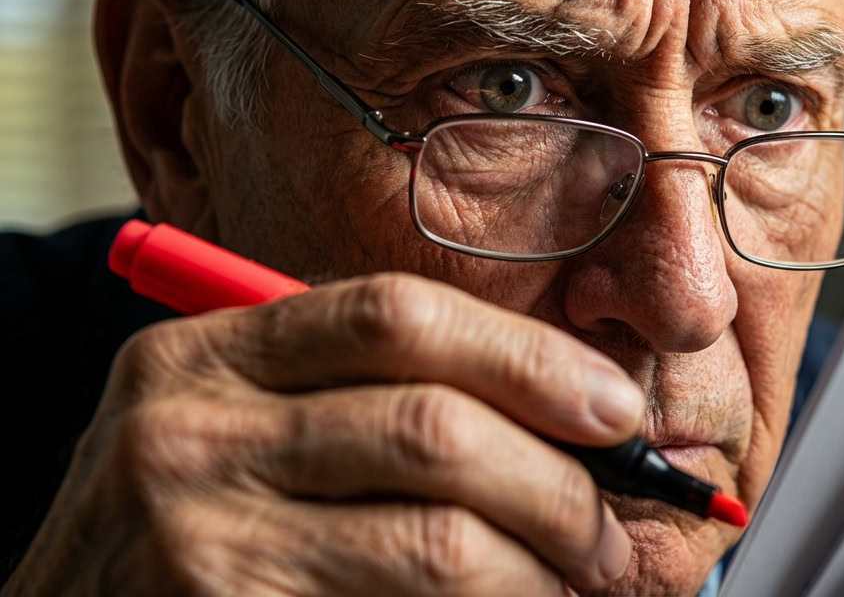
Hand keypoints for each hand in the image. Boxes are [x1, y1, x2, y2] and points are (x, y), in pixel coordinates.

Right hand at [1, 273, 643, 595]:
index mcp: (207, 351)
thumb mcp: (243, 436)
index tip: (615, 408)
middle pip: (434, 426)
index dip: (527, 357)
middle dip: (559, 485)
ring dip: (538, 569)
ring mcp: (194, 534)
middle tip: (610, 532)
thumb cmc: (187, 535)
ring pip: (438, 539)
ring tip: (575, 583)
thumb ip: (364, 401)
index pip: (397, 315)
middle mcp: (186, 428)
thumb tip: (567, 410)